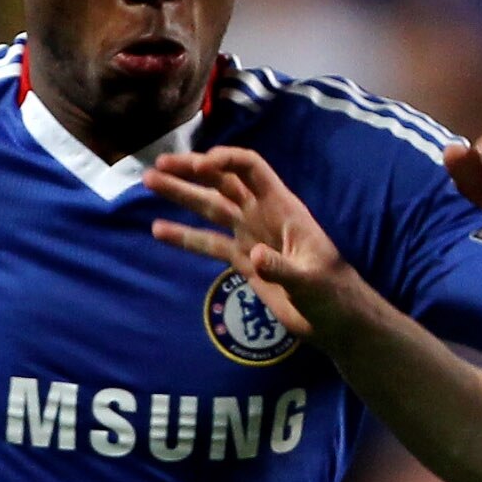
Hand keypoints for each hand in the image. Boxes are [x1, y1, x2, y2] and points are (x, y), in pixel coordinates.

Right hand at [145, 147, 360, 340]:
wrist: (333, 321)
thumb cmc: (332, 294)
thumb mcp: (311, 281)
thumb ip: (282, 268)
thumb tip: (254, 256)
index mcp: (282, 207)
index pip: (251, 169)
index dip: (226, 161)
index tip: (202, 166)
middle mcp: (261, 214)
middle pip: (222, 181)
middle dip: (191, 170)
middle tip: (159, 165)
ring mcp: (249, 236)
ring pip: (210, 208)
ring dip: (181, 194)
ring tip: (149, 181)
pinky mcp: (241, 260)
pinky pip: (209, 243)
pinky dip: (184, 237)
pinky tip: (157, 231)